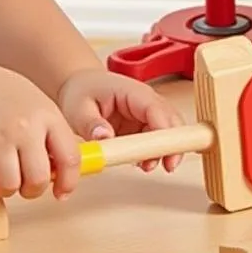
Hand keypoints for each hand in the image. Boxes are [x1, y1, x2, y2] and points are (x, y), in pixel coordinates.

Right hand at [0, 63, 81, 200]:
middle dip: (31, 190)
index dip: (68, 182)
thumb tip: (61, 175)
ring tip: (1, 176)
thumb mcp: (42, 109)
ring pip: (9, 184)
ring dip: (5, 188)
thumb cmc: (9, 98)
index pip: (70, 158)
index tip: (61, 192)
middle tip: (23, 183)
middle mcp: (27, 127)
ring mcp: (1, 134)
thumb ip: (53, 138)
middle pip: (38, 179)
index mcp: (49, 118)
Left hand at [55, 67, 185, 171]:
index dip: (165, 132)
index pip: (156, 109)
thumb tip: (105, 137)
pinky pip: (156, 139)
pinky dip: (153, 152)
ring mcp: (146, 112)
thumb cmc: (80, 92)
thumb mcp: (78, 109)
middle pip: (170, 119)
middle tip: (169, 166)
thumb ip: (91, 124)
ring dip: (163, 150)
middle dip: (173, 143)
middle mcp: (145, 100)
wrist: (80, 86)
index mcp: (131, 92)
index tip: (166, 154)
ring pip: (167, 131)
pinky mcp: (143, 124)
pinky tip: (142, 162)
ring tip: (147, 166)